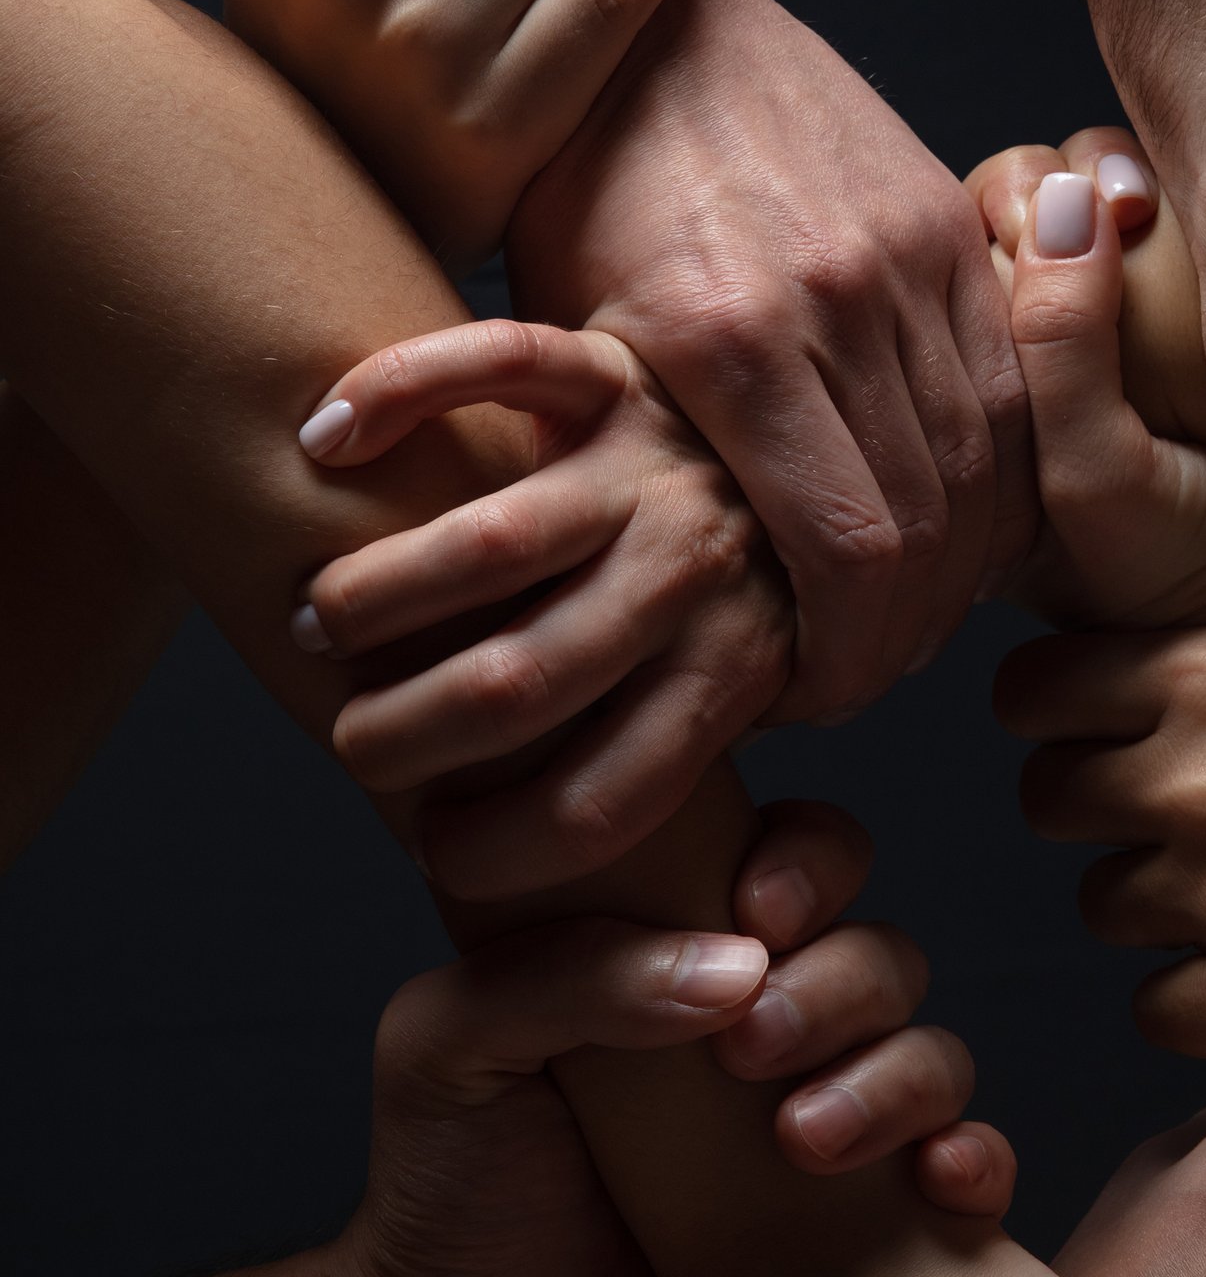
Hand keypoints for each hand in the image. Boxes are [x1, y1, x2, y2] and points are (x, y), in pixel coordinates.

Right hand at [294, 317, 790, 898]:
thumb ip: (718, 757)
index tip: (432, 855)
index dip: (495, 856)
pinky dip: (398, 393)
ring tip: (319, 626)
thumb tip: (736, 916)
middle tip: (352, 744)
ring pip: (486, 547)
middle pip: (517, 684)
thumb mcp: (780, 675)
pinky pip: (497, 362)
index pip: (603, 804)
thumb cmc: (762, 573)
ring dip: (371, 601)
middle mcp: (703, 562)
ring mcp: (657, 456)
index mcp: (744, 663)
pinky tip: (327, 439)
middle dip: (400, 738)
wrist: (814, 405)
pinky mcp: (615, 360)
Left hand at [340, 801, 1009, 1276]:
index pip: (792, 864)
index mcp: (680, 966)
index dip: (806, 865)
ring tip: (801, 1144)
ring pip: (934, 1054)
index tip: (757, 914)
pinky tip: (937, 1183)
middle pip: (881, 953)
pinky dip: (976, 1161)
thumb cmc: (444, 1205)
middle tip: (753, 1049)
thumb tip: (732, 965)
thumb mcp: (448, 1049)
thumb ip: (563, 973)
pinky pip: (971, 1177)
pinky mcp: (868, 1249)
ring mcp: (824, 1143)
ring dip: (896, 1078)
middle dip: (842, 984)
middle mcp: (767, 1042)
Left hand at [505, 0, 1034, 720]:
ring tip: (902, 620)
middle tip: (853, 682)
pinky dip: (996, 475)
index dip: (846, 655)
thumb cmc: (568, 185)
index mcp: (729, 336)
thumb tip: (658, 611)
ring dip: (959, 564)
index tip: (804, 699)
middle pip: (934, 524)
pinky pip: (1013, 384)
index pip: (850, 551)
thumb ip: (626, 466)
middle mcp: (841, 295)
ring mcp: (911, 252)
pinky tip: (954, 528)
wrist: (644, 16)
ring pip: (990, 463)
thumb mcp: (557, 337)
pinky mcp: (950, 222)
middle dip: (905, 632)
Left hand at [966, 146, 1205, 634]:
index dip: (1016, 195)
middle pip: (1040, 200)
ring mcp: (1134, 333)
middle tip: (1141, 203)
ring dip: (1161, 186)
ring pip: (1125, 202)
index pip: (958, 237)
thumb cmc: (1188, 583)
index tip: (1096, 211)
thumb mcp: (1098, 478)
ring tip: (1194, 221)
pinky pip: (1203, 231)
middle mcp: (1048, 350)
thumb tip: (1066, 196)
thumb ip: (1058, 351)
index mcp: (978, 389)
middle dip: (1086, 175)